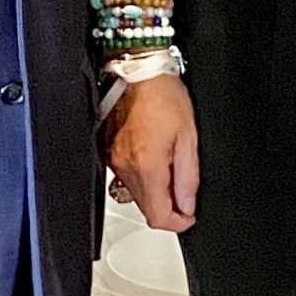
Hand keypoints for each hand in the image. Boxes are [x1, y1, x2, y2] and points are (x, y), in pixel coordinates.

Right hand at [105, 74, 198, 232]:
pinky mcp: (107, 152)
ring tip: (169, 166)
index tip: (188, 216)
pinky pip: (125, 177)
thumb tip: (187, 205)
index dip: (177, 223)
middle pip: (146, 209)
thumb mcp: (188, 137)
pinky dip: (142, 176)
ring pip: (135, 194)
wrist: (136, 72)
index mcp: (147, 167)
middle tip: (183, 191)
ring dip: (154, 191)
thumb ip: (188, 177)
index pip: (158, 217)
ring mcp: (113, 161)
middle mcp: (125, 168)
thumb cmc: (162, 95)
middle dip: (167, 207)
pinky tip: (153, 156)